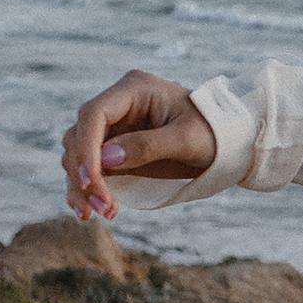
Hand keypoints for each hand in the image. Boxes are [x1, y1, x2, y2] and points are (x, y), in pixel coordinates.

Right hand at [59, 69, 216, 220]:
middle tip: (103, 207)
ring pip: (77, 154)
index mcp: (135, 89)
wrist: (226, 141)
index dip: (87, 147)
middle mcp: (117, 104)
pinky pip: (88, 167)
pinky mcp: (112, 147)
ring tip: (100, 214)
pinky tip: (87, 212)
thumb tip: (106, 160)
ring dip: (82, 186)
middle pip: (79, 135)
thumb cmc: (212, 133)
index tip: (90, 180)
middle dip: (85, 174)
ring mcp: (113, 125)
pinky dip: (85, 189)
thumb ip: (148, 147)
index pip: (94, 113)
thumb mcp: (186, 140)